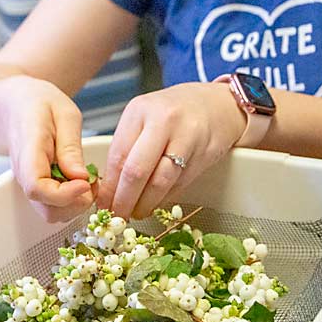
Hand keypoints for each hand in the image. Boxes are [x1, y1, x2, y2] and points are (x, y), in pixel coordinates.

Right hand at [0, 76, 95, 222]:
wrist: (13, 104)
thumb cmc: (38, 103)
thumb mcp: (63, 113)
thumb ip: (70, 146)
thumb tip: (80, 177)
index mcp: (29, 150)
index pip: (37, 187)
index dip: (65, 194)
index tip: (86, 182)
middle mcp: (24, 173)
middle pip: (47, 209)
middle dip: (76, 203)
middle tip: (93, 181)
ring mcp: (28, 182)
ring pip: (50, 212)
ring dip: (75, 204)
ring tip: (88, 180)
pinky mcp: (36, 186)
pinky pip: (52, 204)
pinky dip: (71, 200)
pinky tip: (81, 181)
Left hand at [95, 82, 245, 219]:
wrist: (217, 104)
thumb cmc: (175, 111)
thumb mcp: (144, 117)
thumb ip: (127, 145)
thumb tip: (110, 187)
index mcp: (141, 110)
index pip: (118, 156)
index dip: (109, 187)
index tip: (103, 204)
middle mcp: (165, 121)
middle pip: (137, 171)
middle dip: (124, 200)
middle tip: (118, 217)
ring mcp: (188, 137)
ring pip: (161, 182)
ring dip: (146, 204)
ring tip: (137, 212)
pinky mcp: (205, 154)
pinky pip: (180, 184)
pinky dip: (164, 198)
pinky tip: (156, 201)